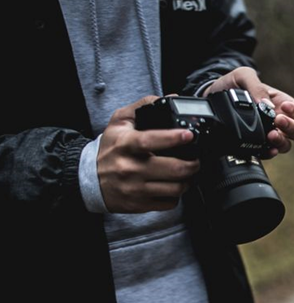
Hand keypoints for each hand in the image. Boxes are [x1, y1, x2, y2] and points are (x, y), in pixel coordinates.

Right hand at [97, 96, 200, 212]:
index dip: (173, 138)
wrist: (87, 179)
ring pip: (175, 188)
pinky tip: (172, 185)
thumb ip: (143, 106)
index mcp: (125, 145)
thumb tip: (170, 98)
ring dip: (188, 180)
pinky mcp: (138, 204)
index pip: (150, 141)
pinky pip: (169, 202)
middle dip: (193, 164)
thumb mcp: (120, 122)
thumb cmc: (109, 149)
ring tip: (187, 173)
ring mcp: (135, 188)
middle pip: (173, 169)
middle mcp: (130, 168)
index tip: (189, 135)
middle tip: (195, 159)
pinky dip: (176, 195)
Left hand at [203, 67, 293, 157]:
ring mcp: (271, 134)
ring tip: (269, 134)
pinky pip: (269, 153)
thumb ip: (256, 86)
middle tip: (277, 119)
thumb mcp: (243, 76)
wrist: (212, 97)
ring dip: (282, 141)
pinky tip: (265, 148)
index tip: (284, 106)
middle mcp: (281, 121)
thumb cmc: (232, 84)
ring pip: (288, 145)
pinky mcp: (258, 144)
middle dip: (293, 127)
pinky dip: (269, 152)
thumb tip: (266, 106)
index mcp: (284, 105)